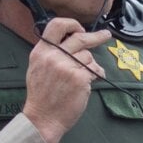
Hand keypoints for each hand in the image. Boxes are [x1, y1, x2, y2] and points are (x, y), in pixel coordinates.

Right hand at [22, 17, 111, 142]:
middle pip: (80, 38)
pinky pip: (94, 70)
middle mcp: (54, 56)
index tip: (80, 29)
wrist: (43, 118)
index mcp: (41, 51)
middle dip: (96, 36)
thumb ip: (50, 53)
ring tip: (84, 77)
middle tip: (106, 35)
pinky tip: (89, 82)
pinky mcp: (80, 78)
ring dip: (91, 65)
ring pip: (89, 56)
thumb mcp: (37, 68)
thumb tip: (70, 41)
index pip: (56, 25)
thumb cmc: (42, 96)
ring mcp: (67, 66)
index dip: (72, 24)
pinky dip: (95, 75)